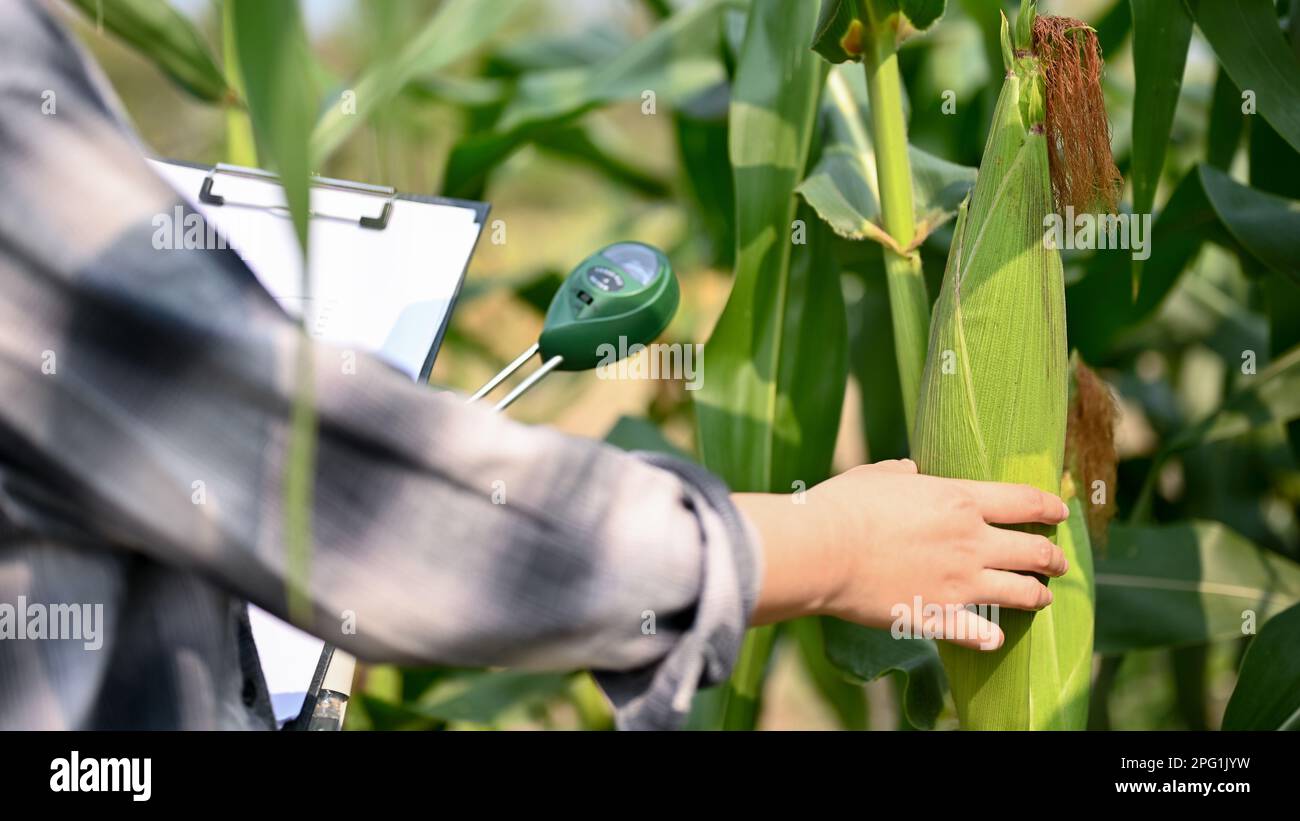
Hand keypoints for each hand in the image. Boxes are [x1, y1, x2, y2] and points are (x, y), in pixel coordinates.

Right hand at [733, 458, 1069, 649]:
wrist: (823, 550)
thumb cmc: (845, 505)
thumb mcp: (876, 475)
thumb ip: (900, 473)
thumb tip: (908, 470)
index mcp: (959, 500)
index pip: (1023, 502)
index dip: (1049, 506)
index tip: (1061, 511)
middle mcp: (971, 542)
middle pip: (1033, 550)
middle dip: (1054, 557)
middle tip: (1060, 562)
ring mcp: (958, 583)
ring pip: (1020, 592)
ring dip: (1037, 596)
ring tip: (1043, 598)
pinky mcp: (936, 615)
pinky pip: (977, 632)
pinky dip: (990, 636)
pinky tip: (995, 638)